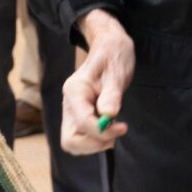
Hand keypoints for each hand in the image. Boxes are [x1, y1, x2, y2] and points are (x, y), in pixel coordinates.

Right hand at [60, 9, 133, 154]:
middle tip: (114, 133)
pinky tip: (109, 126)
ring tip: (114, 128)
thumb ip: (111, 94)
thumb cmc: (113, 55)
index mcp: (74, 91)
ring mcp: (72, 111)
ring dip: (95, 143)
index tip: (122, 126)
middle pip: (70, 140)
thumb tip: (108, 115)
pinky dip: (96, 139)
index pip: (82, 122)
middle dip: (93, 144)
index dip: (102, 131)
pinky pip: (81, 138)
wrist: (109, 46)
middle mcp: (69, 104)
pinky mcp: (79, 116)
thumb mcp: (116, 71)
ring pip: (74, 142)